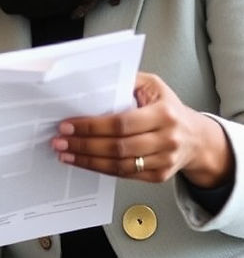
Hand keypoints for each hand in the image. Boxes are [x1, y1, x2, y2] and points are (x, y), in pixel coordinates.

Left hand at [52, 71, 232, 187]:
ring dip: (88, 160)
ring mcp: (164, 161)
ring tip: (65, 153)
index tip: (68, 125)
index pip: (121, 123)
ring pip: (119, 165)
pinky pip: (125, 174)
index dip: (92, 126)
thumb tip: (92, 84)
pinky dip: (101, 169)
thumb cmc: (169, 108)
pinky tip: (84, 162)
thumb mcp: (152, 86)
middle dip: (84, 144)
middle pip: (118, 147)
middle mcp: (167, 139)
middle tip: (60, 140)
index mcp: (165, 114)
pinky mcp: (159, 176)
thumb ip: (126, 82)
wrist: (197, 138)